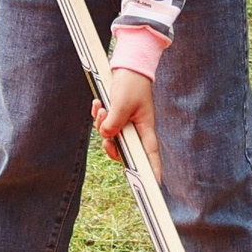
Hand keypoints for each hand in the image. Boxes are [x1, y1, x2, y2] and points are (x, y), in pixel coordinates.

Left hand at [93, 67, 161, 183]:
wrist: (127, 66)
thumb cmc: (131, 84)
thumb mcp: (121, 103)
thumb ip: (114, 122)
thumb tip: (105, 136)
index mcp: (145, 129)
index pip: (151, 155)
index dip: (153, 171)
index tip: (154, 185)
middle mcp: (136, 130)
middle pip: (123, 151)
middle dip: (110, 144)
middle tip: (105, 133)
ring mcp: (125, 124)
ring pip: (110, 138)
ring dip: (101, 125)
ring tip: (101, 107)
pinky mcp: (116, 117)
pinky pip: (104, 125)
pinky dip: (98, 116)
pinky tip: (97, 104)